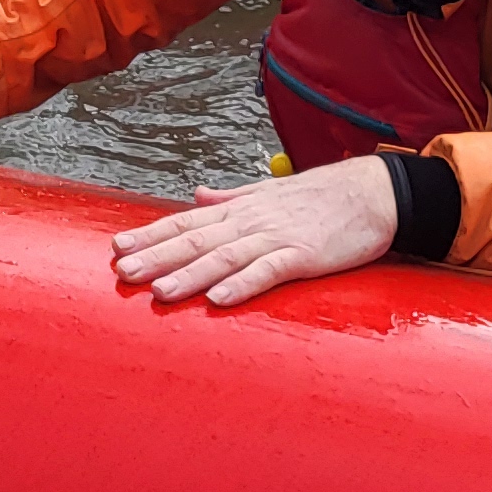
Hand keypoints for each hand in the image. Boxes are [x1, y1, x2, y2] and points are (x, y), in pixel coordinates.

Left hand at [112, 160, 398, 309]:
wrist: (374, 192)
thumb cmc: (323, 196)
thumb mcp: (269, 193)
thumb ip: (231, 197)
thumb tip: (197, 195)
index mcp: (241, 209)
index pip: (186, 221)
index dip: (151, 234)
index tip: (118, 247)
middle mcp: (251, 221)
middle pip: (196, 240)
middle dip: (156, 256)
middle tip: (122, 272)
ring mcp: (276, 237)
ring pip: (224, 257)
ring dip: (191, 275)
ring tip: (159, 291)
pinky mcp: (303, 255)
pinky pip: (268, 271)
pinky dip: (243, 284)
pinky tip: (220, 299)